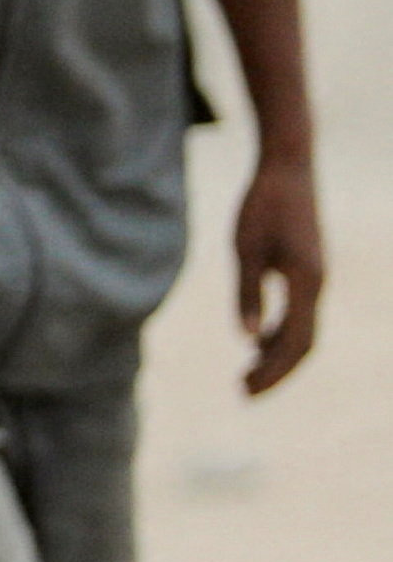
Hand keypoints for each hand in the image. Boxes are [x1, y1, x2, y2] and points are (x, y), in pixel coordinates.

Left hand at [235, 152, 327, 396]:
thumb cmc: (263, 206)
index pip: (293, 341)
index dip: (271, 371)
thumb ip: (248, 294)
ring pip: (304, 330)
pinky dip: (280, 333)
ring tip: (246, 376)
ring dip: (277, 355)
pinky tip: (256, 342)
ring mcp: (317, 277)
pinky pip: (300, 313)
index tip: (244, 391)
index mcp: (306, 282)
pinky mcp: (309, 270)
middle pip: (303, 343)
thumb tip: (246, 339)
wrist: (288, 168)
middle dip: (275, 372)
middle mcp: (318, 284)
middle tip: (242, 393)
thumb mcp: (245, 250)